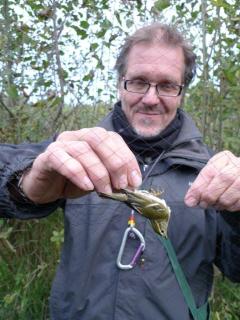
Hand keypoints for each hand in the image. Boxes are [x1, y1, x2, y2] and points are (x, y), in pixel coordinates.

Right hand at [20, 127, 141, 203]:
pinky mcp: (48, 156)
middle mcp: (78, 135)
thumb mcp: (99, 179)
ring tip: (105, 190)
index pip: (114, 139)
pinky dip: (78, 173)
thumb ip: (113, 178)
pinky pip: (62, 160)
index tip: (135, 181)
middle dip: (115, 162)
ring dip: (98, 172)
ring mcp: (62, 144)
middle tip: (121, 185)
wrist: (46, 187)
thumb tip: (132, 184)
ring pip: (83, 149)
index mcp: (93, 138)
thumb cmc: (75, 181)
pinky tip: (87, 186)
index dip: (127, 159)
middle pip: (99, 138)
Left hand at [184, 151, 239, 211]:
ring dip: (220, 203)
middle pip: (223, 178)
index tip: (190, 200)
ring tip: (215, 205)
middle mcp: (238, 164)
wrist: (238, 177)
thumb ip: (201, 185)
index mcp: (224, 158)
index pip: (210, 171)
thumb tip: (190, 201)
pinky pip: (239, 201)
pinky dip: (230, 206)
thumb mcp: (212, 175)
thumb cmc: (223, 177)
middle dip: (210, 195)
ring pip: (233, 190)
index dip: (199, 187)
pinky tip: (226, 205)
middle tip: (203, 204)